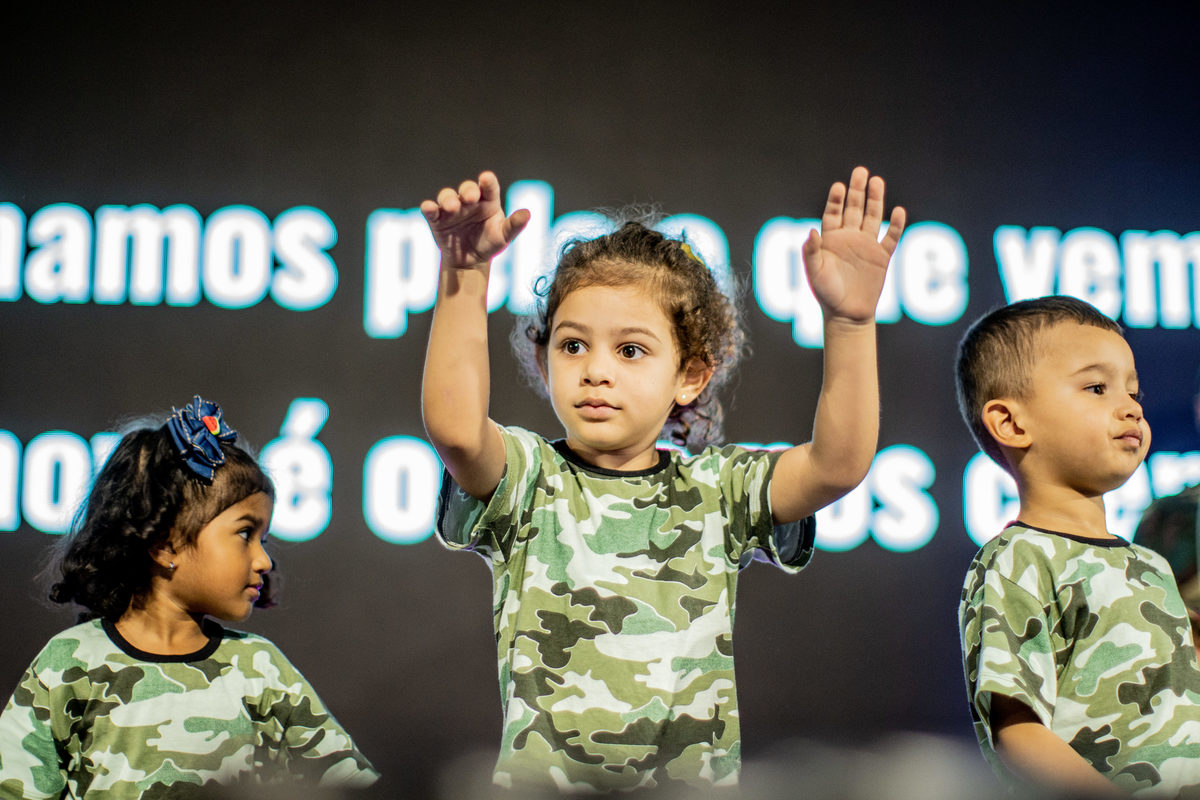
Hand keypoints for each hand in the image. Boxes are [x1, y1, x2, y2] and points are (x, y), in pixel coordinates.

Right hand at [420, 170, 529, 268]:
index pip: (489, 187)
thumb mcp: (504, 236)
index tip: (486, 178)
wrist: (470, 261)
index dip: (487, 181)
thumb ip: (514, 225)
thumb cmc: (490, 243)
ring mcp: (452, 209)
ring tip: (451, 207)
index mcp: (488, 201)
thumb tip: (527, 214)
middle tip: (470, 197)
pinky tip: (428, 207)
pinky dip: (428, 208)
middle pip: (467, 189)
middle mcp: (469, 201)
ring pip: (447, 196)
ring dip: (448, 199)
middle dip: (468, 191)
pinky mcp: (438, 219)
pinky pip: (431, 210)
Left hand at [802, 166, 905, 323]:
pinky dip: (896, 224)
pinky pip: (891, 237)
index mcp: (830, 239)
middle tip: (860, 171)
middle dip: (857, 191)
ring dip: (876, 200)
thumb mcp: (814, 273)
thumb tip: (811, 231)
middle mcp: (849, 238)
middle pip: (855, 209)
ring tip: (877, 181)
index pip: (833, 213)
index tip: (839, 186)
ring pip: (873, 217)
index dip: (836, 199)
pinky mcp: (882, 257)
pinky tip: (899, 210)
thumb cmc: (826, 294)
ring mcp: (866, 245)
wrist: (847, 314)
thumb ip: (811, 252)